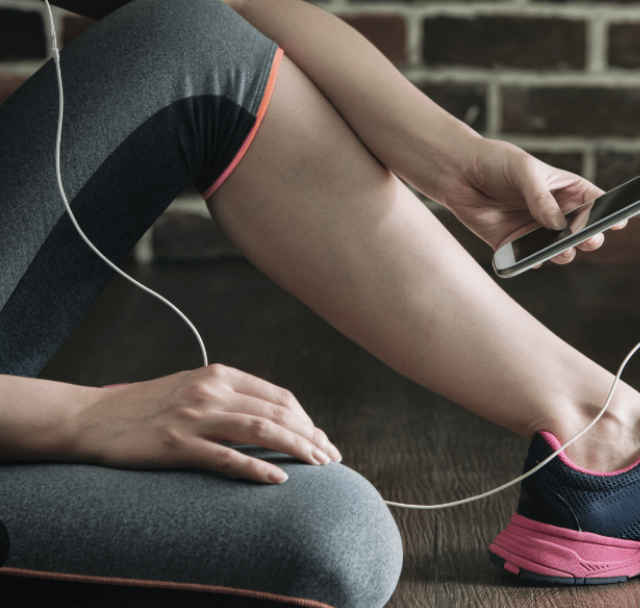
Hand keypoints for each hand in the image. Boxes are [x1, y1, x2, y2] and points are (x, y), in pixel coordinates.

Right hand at [72, 364, 339, 483]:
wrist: (93, 418)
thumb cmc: (147, 407)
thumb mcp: (194, 388)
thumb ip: (230, 396)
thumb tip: (272, 415)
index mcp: (220, 375)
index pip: (279, 397)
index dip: (306, 420)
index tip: (320, 439)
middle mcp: (211, 391)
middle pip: (277, 413)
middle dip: (310, 436)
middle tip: (331, 457)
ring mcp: (194, 417)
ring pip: (260, 431)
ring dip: (296, 448)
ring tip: (319, 466)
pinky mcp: (177, 444)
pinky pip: (227, 457)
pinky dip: (257, 468)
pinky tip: (280, 479)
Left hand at [441, 140, 625, 264]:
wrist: (459, 174)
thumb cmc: (496, 162)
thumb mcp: (522, 169)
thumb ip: (540, 196)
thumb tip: (556, 223)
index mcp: (568, 189)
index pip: (596, 202)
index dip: (611, 212)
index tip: (619, 221)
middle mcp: (557, 214)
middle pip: (584, 233)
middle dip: (590, 238)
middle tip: (588, 239)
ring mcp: (538, 232)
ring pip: (561, 251)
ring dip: (563, 252)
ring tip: (559, 247)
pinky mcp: (516, 246)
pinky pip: (531, 259)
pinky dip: (533, 260)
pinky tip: (530, 254)